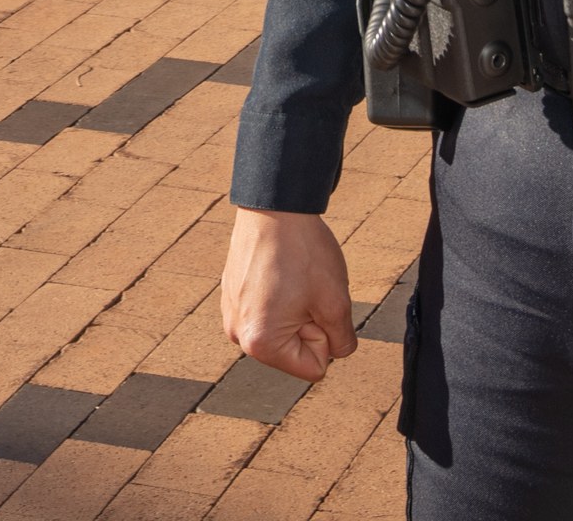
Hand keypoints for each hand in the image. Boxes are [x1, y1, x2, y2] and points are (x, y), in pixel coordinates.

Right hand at [220, 207, 356, 382]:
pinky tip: (279, 269)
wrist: (275, 206)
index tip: (315, 304)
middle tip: (306, 288)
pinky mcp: (230, 294)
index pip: (313, 368)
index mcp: (260, 344)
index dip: (325, 336)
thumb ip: (342, 342)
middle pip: (294, 350)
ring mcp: (231, 313)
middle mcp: (238, 334)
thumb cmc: (304, 252)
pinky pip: (266, 310)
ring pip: (282, 329)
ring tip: (293, 277)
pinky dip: (279, 296)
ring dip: (295, 309)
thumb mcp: (337, 303)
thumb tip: (337, 351)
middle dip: (309, 324)